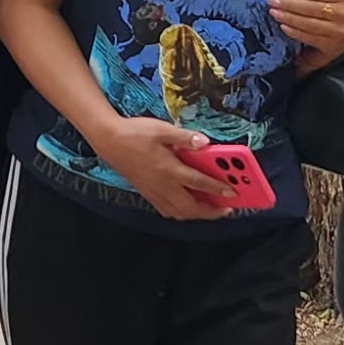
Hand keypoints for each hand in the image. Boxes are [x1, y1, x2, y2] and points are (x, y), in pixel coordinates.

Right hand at [85, 112, 235, 221]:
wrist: (109, 142)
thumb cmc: (135, 133)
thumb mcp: (162, 130)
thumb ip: (185, 137)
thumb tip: (205, 143)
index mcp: (169, 170)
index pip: (199, 183)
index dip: (219, 189)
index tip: (234, 192)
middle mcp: (163, 186)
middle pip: (191, 208)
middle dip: (212, 211)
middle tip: (228, 208)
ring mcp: (155, 192)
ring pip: (180, 213)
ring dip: (198, 214)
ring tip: (212, 209)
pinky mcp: (148, 194)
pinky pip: (169, 211)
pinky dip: (183, 213)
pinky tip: (189, 205)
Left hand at [269, 0, 343, 71]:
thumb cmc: (338, 7)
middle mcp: (343, 13)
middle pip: (312, 8)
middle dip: (290, 5)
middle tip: (273, 2)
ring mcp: (339, 31)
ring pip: (310, 23)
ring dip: (289, 18)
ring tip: (274, 13)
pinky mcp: (332, 46)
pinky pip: (310, 38)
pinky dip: (295, 32)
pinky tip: (283, 26)